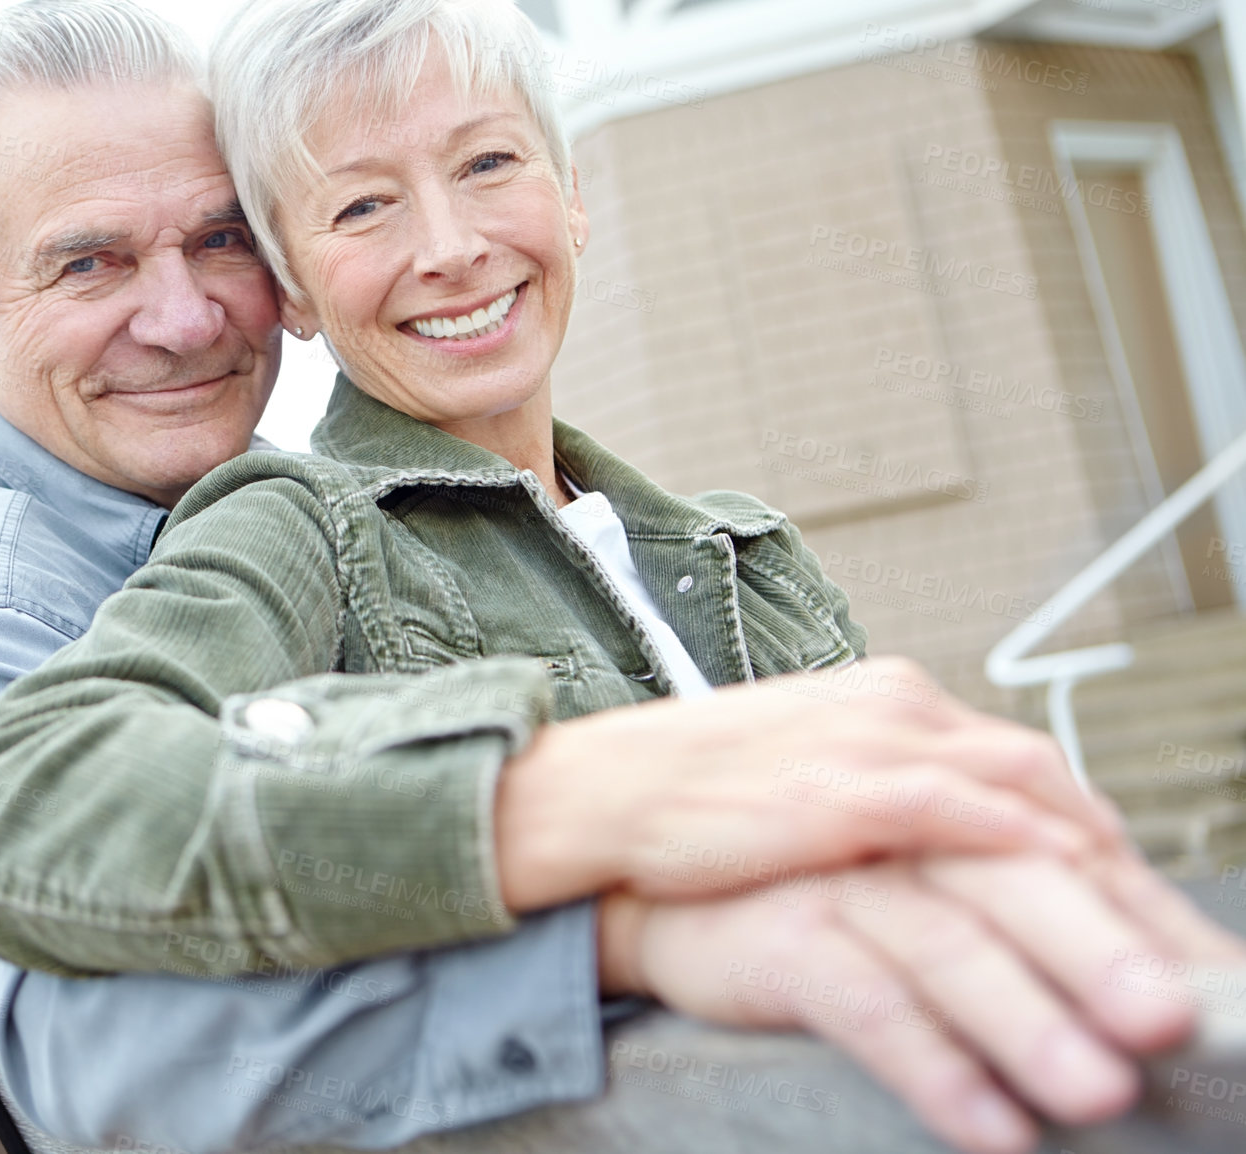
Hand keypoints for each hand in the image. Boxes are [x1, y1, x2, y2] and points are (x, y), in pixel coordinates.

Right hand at [496, 656, 1121, 911]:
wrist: (601, 789)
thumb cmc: (687, 793)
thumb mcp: (802, 774)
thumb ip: (877, 792)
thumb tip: (936, 842)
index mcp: (883, 697)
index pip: (1016, 759)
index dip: (1081, 827)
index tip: (1115, 892)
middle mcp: (893, 706)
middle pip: (1041, 772)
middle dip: (1105, 851)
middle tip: (1144, 924)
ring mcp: (871, 743)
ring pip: (1022, 791)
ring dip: (1087, 864)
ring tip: (1123, 935)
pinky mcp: (844, 792)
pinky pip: (964, 817)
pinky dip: (1022, 850)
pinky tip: (1056, 890)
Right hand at [596, 847, 1245, 1153]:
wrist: (640, 864)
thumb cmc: (784, 867)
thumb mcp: (897, 843)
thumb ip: (983, 862)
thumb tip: (1099, 923)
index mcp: (940, 774)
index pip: (1063, 834)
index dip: (1141, 908)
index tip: (1211, 974)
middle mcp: (898, 810)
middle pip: (1020, 873)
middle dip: (1106, 949)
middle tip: (1175, 1018)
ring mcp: (838, 867)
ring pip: (951, 938)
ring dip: (1031, 1019)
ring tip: (1099, 1091)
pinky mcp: (782, 925)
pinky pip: (869, 1002)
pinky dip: (934, 1063)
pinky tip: (988, 1123)